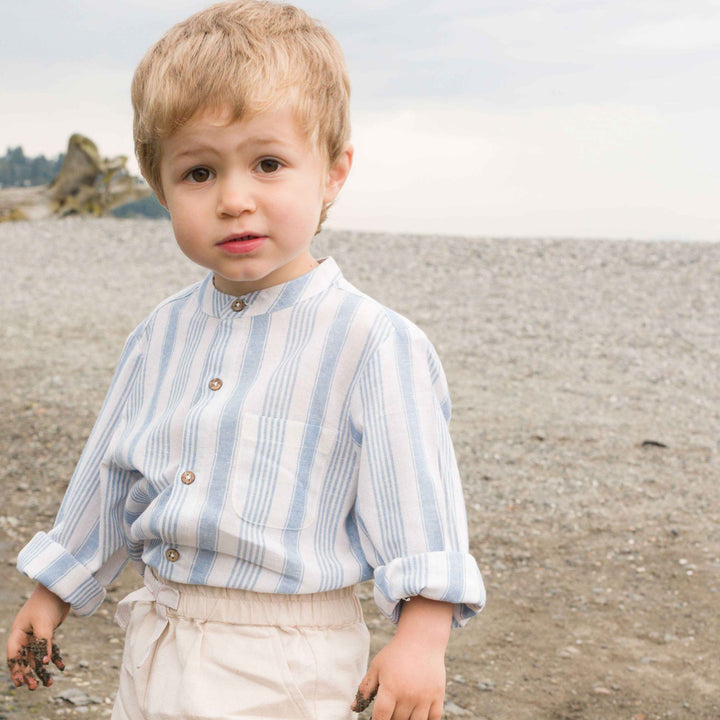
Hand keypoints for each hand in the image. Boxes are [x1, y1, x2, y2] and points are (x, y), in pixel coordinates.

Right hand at [7, 583, 69, 689]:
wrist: (60, 588)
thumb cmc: (47, 603)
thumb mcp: (44, 624)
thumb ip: (44, 643)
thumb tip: (44, 663)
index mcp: (19, 633)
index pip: (15, 656)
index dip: (16, 670)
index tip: (20, 683)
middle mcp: (26, 635)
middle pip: (26, 659)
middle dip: (29, 674)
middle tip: (34, 687)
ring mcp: (37, 634)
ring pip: (39, 656)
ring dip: (43, 669)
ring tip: (49, 683)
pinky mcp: (49, 632)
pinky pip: (50, 649)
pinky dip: (55, 658)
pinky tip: (61, 667)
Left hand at [352, 597, 452, 719]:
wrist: (422, 640)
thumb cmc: (396, 653)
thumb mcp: (377, 667)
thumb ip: (365, 688)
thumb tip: (353, 708)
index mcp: (391, 688)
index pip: (381, 717)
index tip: (376, 719)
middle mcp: (409, 695)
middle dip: (391, 717)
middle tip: (389, 707)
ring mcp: (425, 697)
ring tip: (401, 709)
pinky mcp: (438, 696)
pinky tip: (417, 714)